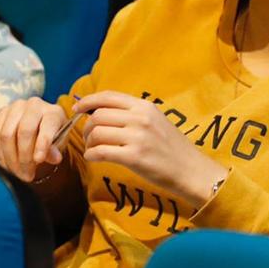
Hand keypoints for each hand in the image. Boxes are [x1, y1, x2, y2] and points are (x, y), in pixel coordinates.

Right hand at [0, 96, 72, 181]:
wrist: (39, 127)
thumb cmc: (52, 137)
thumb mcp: (58, 144)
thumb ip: (55, 150)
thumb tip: (55, 158)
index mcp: (53, 112)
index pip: (47, 125)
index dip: (42, 143)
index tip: (38, 161)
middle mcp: (35, 105)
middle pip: (24, 131)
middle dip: (24, 157)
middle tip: (26, 176)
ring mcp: (16, 107)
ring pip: (7, 134)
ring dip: (10, 158)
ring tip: (17, 174)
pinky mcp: (2, 112)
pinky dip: (1, 154)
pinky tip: (7, 166)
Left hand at [75, 91, 227, 206]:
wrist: (191, 170)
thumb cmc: (172, 148)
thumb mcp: (157, 121)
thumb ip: (133, 115)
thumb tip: (102, 112)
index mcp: (145, 107)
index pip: (109, 96)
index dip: (88, 101)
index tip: (77, 109)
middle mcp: (140, 118)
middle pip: (98, 115)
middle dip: (87, 127)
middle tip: (89, 138)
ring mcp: (137, 137)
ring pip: (97, 133)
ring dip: (88, 142)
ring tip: (93, 149)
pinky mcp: (134, 157)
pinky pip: (100, 152)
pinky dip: (91, 155)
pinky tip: (94, 158)